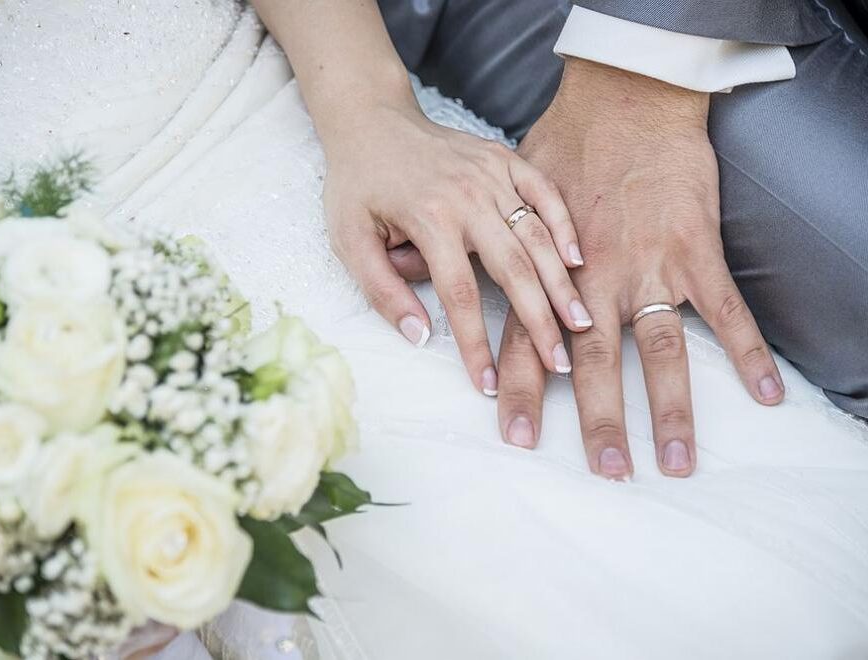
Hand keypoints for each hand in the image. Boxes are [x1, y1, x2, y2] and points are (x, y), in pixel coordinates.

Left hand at [324, 95, 591, 393]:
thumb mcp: (349, 239)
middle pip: (514, 268)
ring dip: (561, 282)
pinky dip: (564, 224)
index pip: (460, 295)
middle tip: (558, 362)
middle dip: (538, 320)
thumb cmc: (357, 185)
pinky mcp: (504, 159)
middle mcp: (468, 195)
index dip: (476, 344)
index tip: (489, 383)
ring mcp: (491, 173)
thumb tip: (419, 336)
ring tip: (580, 322)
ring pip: (536, 235)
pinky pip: (544, 192)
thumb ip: (381, 289)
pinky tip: (578, 260)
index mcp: (429, 218)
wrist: (371, 121)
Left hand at [496, 59, 784, 475]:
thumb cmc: (557, 150)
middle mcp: (595, 280)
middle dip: (598, 421)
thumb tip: (419, 283)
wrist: (622, 103)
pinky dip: (749, 351)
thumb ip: (474, 252)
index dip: (520, 392)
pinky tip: (767, 393)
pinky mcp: (693, 250)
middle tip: (606, 472)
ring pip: (660, 349)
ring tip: (676, 461)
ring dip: (669, 407)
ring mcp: (648, 267)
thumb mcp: (499, 201)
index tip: (515, 439)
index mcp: (545, 272)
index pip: (527, 343)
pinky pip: (725, 309)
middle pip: (594, 363)